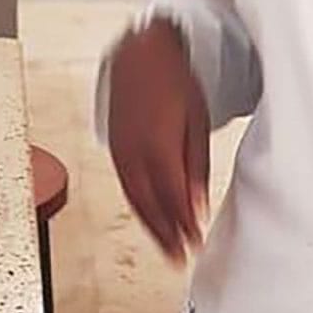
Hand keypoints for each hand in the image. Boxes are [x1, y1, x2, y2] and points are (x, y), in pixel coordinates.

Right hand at [106, 19, 209, 263]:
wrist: (140, 54)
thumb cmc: (173, 81)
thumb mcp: (196, 121)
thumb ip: (196, 166)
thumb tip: (198, 204)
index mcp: (157, 143)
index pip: (171, 196)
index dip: (182, 224)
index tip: (194, 244)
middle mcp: (133, 152)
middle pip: (149, 204)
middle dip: (165, 236)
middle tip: (180, 259)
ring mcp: (120, 152)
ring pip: (135, 200)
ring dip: (151, 229)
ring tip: (167, 251)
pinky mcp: (114, 151)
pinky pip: (126, 187)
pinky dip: (139, 209)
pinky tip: (150, 221)